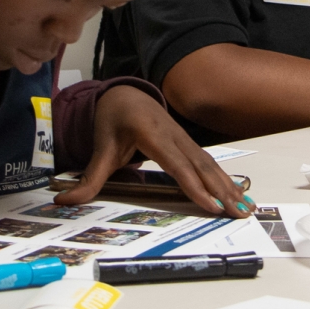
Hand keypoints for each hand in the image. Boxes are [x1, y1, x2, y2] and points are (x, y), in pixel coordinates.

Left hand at [55, 85, 252, 216]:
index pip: (177, 164)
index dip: (194, 186)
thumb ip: (87, 179)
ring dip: (229, 187)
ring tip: (247, 207)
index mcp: (152, 134)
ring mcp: (185, 138)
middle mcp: (174, 135)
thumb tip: (63, 200)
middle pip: (202, 166)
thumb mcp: (99, 149)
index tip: (210, 205)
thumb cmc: (112, 121)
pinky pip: (210, 163)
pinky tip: (238, 194)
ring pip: (211, 165)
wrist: (124, 95)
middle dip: (222, 191)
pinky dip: (226, 179)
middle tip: (239, 212)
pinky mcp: (189, 144)